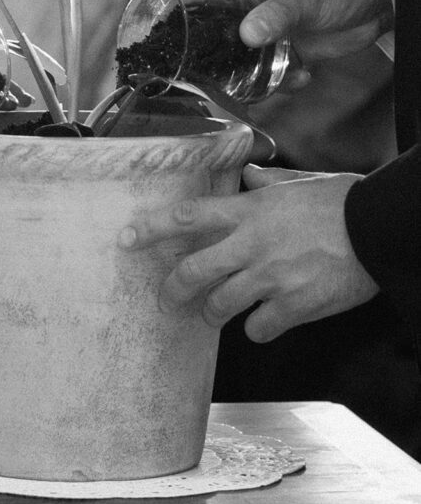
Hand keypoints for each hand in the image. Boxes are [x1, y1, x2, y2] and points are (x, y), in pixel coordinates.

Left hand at [118, 163, 378, 341]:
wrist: (377, 229)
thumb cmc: (341, 201)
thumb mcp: (299, 183)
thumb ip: (267, 182)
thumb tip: (249, 174)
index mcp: (250, 211)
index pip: (187, 217)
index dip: (152, 229)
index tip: (126, 238)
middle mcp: (252, 244)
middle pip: (193, 272)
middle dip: (172, 289)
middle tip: (167, 299)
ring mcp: (270, 278)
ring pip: (219, 306)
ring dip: (212, 313)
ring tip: (214, 314)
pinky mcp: (293, 306)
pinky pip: (258, 328)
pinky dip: (257, 329)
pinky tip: (265, 323)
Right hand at [192, 0, 393, 90]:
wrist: (377, 4)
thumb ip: (275, 15)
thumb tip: (248, 34)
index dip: (177, 14)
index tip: (165, 40)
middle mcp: (248, 10)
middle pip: (213, 36)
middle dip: (213, 58)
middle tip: (215, 79)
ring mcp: (266, 33)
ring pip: (240, 61)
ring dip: (253, 77)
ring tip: (278, 77)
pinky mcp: (285, 52)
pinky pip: (270, 74)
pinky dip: (283, 81)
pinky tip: (304, 76)